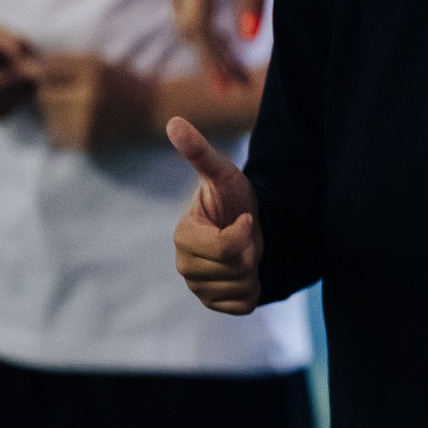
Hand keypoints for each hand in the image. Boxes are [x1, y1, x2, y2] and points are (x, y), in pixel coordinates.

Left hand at [35, 53, 155, 151]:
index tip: (59, 79)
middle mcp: (88, 96)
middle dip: (48, 95)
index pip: (46, 70)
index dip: (48, 75)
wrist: (155, 112)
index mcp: (92, 71)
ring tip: (75, 111)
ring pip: (46, 117)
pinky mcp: (86, 142)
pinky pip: (55, 136)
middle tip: (66, 96)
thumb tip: (23, 69)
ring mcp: (87, 122)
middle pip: (42, 95)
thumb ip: (61, 64)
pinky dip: (60, 131)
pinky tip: (78, 125)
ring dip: (52, 114)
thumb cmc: (122, 83)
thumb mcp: (97, 64)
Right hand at [167, 0, 272, 83]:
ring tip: (234, 71)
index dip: (213, 58)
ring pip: (185, 17)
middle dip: (210, 59)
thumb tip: (249, 35)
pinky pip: (188, 4)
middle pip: (187, 28)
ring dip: (207, 46)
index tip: (229, 85)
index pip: (197, 25)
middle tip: (236, 87)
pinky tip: (224, 40)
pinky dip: (203, 26)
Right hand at [168, 116, 262, 313]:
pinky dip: (252, 291)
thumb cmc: (233, 199)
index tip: (243, 218)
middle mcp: (184, 264)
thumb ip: (199, 152)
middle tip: (244, 237)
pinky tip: (245, 273)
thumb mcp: (223, 174)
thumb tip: (174, 121)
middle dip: (249, 251)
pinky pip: (243, 306)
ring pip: (240, 288)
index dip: (244, 232)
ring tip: (244, 253)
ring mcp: (197, 287)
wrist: (250, 227)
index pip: (225, 248)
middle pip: (235, 269)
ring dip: (253, 270)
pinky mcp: (213, 304)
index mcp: (183, 236)